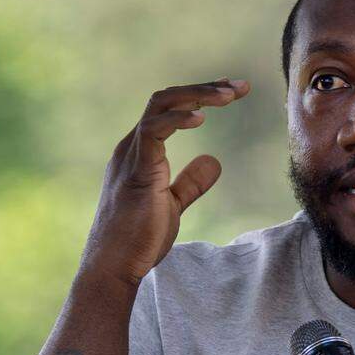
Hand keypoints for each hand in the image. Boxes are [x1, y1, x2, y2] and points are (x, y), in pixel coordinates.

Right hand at [80, 77, 249, 289]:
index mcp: (141, 151)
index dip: (202, 96)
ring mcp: (131, 155)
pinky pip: (153, 130)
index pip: (171, 109)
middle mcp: (133, 145)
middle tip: (240, 87)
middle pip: (168, 98)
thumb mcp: (173, 205)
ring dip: (197, 96)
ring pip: (161, 104)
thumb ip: (190, 182)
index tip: (234, 92)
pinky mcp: (135, 170)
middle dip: (205, 88)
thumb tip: (214, 161)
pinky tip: (201, 118)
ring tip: (229, 96)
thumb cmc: (138, 240)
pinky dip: (178, 119)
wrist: (113, 267)